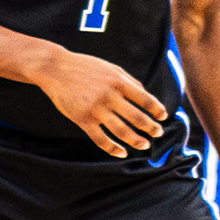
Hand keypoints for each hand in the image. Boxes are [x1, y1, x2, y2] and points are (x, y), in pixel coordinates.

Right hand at [44, 54, 170, 156]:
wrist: (56, 68)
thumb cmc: (86, 67)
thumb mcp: (111, 68)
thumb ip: (129, 81)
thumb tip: (146, 94)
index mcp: (119, 82)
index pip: (145, 99)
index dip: (157, 110)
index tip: (163, 117)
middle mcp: (110, 96)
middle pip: (136, 117)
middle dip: (151, 128)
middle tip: (159, 133)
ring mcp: (96, 109)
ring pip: (121, 131)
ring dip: (136, 140)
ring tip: (145, 145)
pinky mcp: (82, 119)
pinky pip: (100, 139)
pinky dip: (113, 148)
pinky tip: (121, 153)